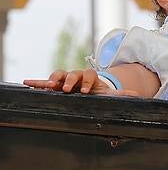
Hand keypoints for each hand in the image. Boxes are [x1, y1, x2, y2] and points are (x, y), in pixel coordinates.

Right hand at [23, 69, 139, 95]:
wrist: (87, 88)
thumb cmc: (97, 93)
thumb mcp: (108, 95)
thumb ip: (120, 95)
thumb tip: (137, 96)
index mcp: (91, 77)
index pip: (90, 75)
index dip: (87, 82)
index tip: (86, 91)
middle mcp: (77, 76)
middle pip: (73, 73)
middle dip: (69, 80)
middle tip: (66, 88)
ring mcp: (65, 79)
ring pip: (59, 74)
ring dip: (53, 79)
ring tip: (48, 86)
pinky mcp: (56, 84)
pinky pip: (45, 82)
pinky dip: (37, 82)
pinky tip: (27, 83)